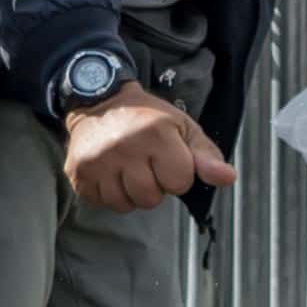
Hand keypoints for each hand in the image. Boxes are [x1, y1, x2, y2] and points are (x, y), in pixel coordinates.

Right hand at [63, 86, 232, 211]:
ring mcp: (98, 162)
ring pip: (125, 204)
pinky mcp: (78, 173)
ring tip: (128, 169)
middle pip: (150, 199)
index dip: (178, 175)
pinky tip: (111, 172)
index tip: (169, 158)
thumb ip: (206, 156)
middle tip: (146, 164)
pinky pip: (101, 202)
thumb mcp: (183, 128)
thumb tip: (228, 178)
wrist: (99, 101)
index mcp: (156, 135)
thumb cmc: (149, 118)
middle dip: (154, 186)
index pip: (179, 183)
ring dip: (131, 192)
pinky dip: (109, 193)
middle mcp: (124, 148)